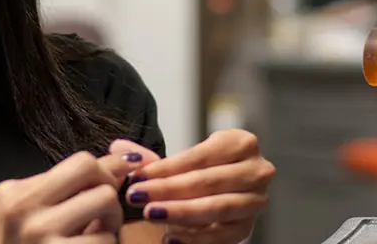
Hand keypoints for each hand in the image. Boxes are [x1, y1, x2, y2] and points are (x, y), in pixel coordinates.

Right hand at [0, 150, 144, 242]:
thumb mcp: (41, 218)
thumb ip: (76, 188)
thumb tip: (124, 159)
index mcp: (13, 193)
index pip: (79, 162)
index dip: (106, 174)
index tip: (118, 181)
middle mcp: (20, 208)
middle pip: (92, 170)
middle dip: (108, 189)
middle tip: (102, 216)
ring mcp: (37, 233)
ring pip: (105, 201)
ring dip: (110, 225)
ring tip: (93, 241)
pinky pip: (106, 240)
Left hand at [116, 130, 274, 242]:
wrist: (217, 193)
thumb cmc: (198, 172)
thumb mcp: (178, 161)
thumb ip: (149, 158)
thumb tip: (119, 151)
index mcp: (241, 143)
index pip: (200, 156)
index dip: (167, 167)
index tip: (139, 176)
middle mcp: (256, 170)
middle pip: (209, 181)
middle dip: (169, 190)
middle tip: (138, 196)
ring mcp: (255, 200)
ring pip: (217, 207)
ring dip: (180, 212)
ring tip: (150, 214)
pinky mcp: (248, 227)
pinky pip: (222, 235)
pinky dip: (195, 237)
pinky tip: (170, 236)